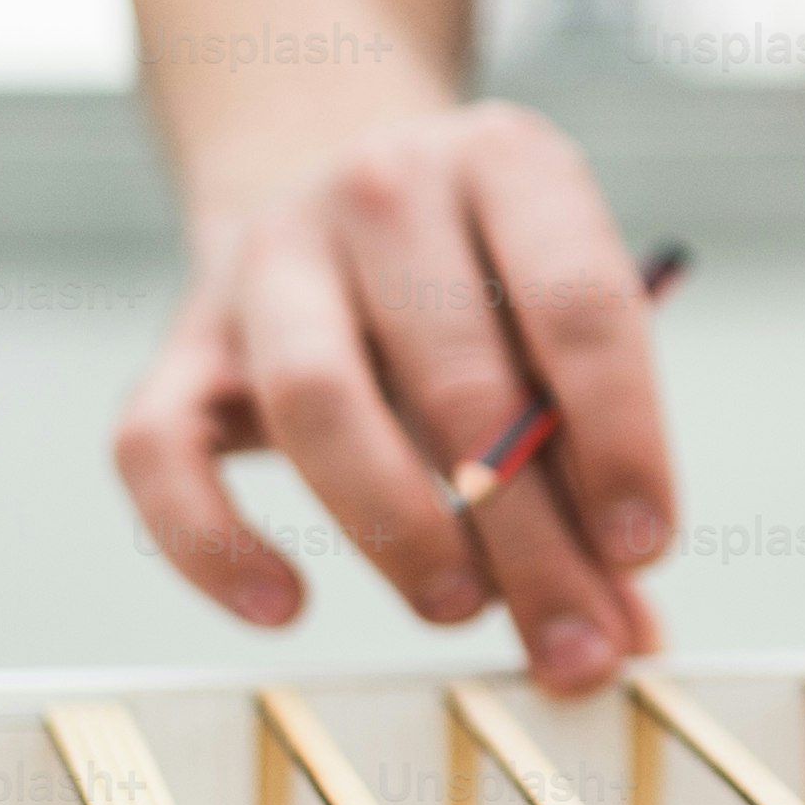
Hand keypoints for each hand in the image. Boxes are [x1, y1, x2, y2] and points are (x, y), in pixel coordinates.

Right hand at [110, 100, 675, 688]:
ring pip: (315, 400)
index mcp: (507, 164)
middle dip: (527, 533)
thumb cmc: (481, 288)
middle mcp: (383, 189)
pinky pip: (162, 449)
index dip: (621, 439)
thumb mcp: (556, 334)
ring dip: (395, 526)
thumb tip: (631, 639)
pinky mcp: (183, 341)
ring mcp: (269, 258)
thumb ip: (596, 474)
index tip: (643, 548)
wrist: (326, 182)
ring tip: (458, 608)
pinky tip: (286, 608)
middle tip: (572, 640)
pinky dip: (213, 542)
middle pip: (458, 378)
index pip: (580, 307)